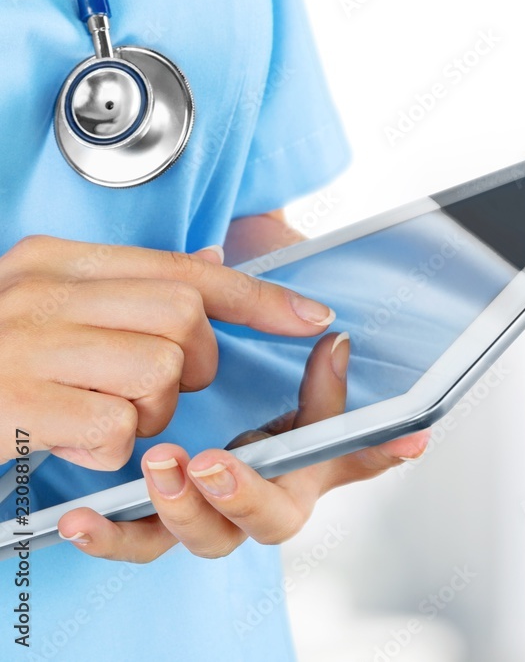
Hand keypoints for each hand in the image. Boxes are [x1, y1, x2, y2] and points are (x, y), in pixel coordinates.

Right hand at [0, 235, 335, 469]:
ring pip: (158, 374)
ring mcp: (25, 346)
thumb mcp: (47, 301)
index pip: (188, 269)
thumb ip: (128, 285)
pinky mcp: (18, 405)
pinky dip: (110, 446)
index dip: (260, 296)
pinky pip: (116, 429)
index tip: (312, 316)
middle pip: (183, 320)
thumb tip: (212, 264)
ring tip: (103, 412)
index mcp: (57, 261)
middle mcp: (41, 292)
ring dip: (151, 411)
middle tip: (156, 382)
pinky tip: (73, 439)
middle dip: (192, 362)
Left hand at [56, 332, 429, 561]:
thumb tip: (339, 340)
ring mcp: (210, 520)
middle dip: (240, 494)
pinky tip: (83, 518)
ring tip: (159, 466)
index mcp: (305, 473)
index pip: (349, 465)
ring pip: (201, 537)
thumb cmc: (260, 430)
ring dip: (180, 509)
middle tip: (213, 461)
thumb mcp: (291, 403)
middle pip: (265, 521)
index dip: (379, 453)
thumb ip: (322, 381)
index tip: (406, 435)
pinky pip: (137, 544)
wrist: (205, 449)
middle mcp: (260, 506)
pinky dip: (111, 536)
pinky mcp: (157, 527)